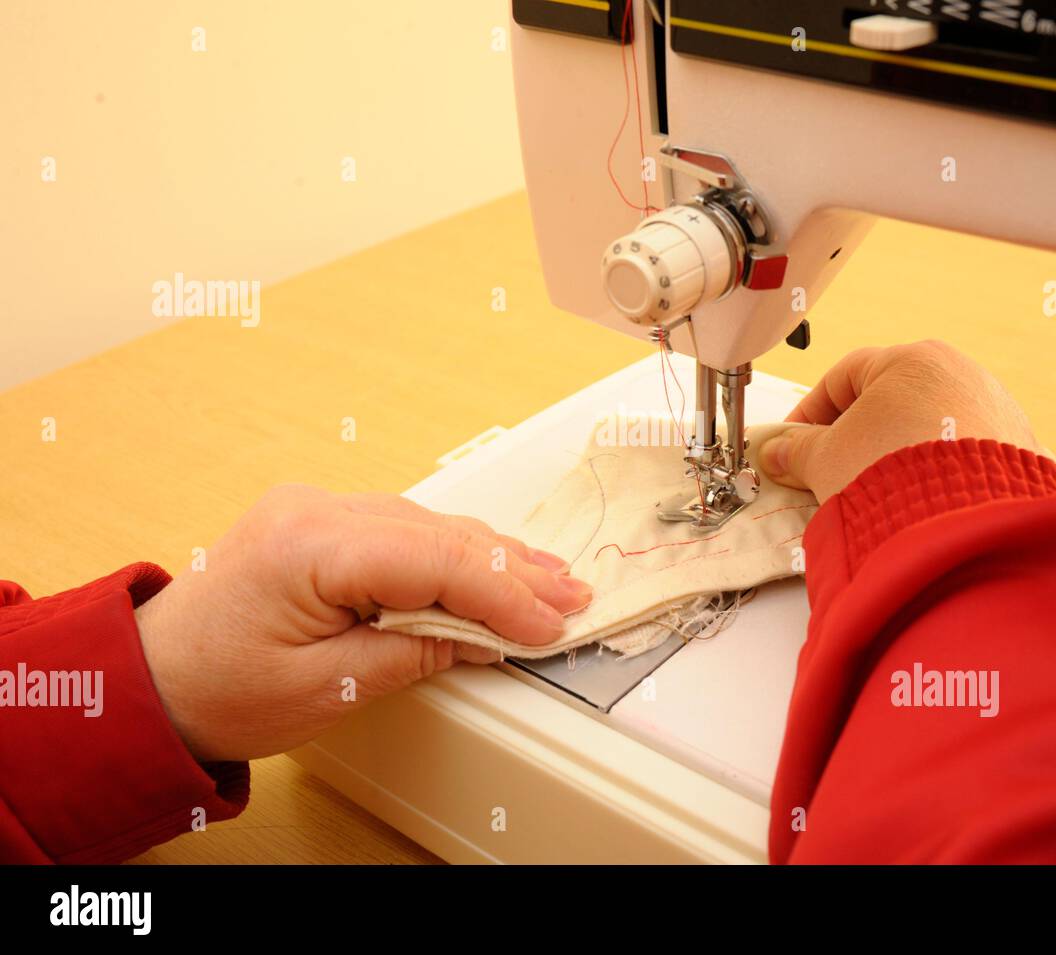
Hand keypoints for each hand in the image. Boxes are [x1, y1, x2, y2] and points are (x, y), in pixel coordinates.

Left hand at [134, 485, 590, 761]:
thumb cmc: (218, 689)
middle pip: (441, 533)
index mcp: (309, 546)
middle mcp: (315, 509)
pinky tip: (493, 561)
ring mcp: (316, 507)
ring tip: (550, 581)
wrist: (151, 679)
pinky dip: (454, 550)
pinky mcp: (321, 520)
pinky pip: (406, 526)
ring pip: (430, 524)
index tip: (549, 624)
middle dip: (512, 570)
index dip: (503, 594)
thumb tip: (485, 636)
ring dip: (492, 556)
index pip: (436, 559)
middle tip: (571, 598)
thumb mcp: (329, 688)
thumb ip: (416, 652)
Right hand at [760, 341, 1043, 502]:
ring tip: (876, 493)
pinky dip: (940, 473)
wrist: (963, 523)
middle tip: (830, 470)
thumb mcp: (825, 461)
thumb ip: (796, 451)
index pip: (843, 377)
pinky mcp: (1020, 450)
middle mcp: (961, 373)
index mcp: (911, 360)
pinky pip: (966, 457)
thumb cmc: (894, 476)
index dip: (809, 412)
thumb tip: (777, 451)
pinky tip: (920, 501)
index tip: (792, 442)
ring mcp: (996, 410)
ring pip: (931, 427)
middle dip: (857, 435)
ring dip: (899, 454)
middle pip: (891, 399)